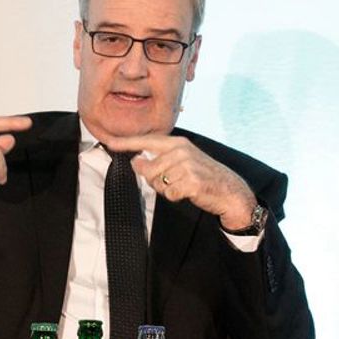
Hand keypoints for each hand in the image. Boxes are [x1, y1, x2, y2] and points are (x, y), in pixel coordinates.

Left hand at [98, 133, 258, 230]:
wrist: (229, 190)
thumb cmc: (204, 176)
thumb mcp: (183, 162)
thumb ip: (159, 160)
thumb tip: (135, 162)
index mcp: (178, 143)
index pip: (146, 141)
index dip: (126, 142)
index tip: (109, 142)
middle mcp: (181, 151)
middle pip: (148, 169)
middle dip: (155, 181)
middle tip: (173, 183)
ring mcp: (186, 166)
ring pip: (157, 183)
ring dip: (166, 190)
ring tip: (182, 186)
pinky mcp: (191, 182)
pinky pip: (169, 193)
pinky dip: (176, 197)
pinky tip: (188, 193)